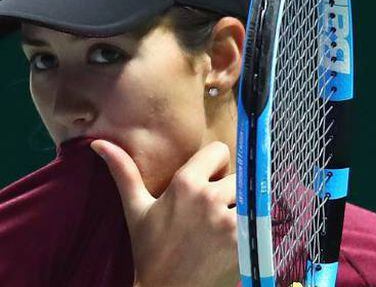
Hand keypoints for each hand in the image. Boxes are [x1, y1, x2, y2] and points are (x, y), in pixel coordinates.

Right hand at [90, 141, 238, 286]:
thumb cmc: (149, 250)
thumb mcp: (136, 209)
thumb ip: (123, 173)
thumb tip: (98, 144)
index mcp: (186, 183)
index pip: (219, 150)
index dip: (214, 165)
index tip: (206, 181)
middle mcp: (211, 197)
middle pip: (238, 174)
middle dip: (228, 187)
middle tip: (212, 209)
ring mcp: (231, 220)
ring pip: (250, 194)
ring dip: (241, 206)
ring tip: (221, 224)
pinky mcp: (245, 240)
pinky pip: (258, 216)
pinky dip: (250, 224)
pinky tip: (230, 237)